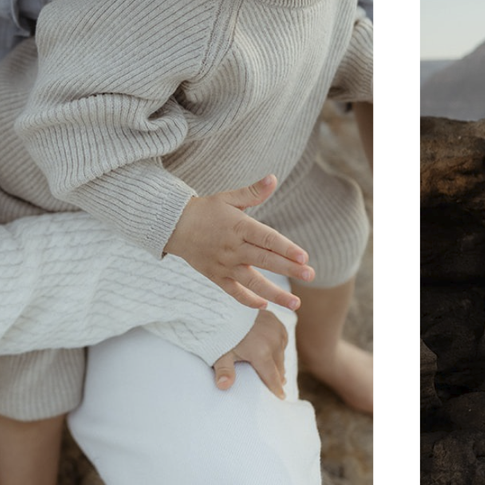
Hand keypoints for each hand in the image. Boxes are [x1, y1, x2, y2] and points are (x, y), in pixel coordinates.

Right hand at [165, 176, 312, 309]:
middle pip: (265, 260)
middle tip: (311, 275)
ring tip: (296, 304)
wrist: (174, 226)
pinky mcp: (216, 276)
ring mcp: (224, 265)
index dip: (286, 248)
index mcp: (238, 226)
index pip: (267, 239)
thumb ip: (253, 192)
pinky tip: (266, 306)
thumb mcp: (228, 197)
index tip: (304, 257)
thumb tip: (274, 178)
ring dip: (275, 294)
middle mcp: (233, 248)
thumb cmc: (206, 210)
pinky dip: (249, 300)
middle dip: (289, 269)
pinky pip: (234, 292)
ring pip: (252, 282)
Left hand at [211, 308, 289, 398]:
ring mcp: (277, 331)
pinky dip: (278, 347)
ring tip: (274, 370)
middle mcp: (273, 342)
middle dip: (277, 377)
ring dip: (278, 362)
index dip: (276, 389)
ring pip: (282, 354)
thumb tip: (223, 386)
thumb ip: (224, 371)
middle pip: (279, 367)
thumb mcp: (220, 353)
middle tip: (276, 385)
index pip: (273, 377)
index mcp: (261, 352)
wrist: (224, 306)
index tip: (281, 397)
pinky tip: (272, 350)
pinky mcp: (277, 322)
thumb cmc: (220, 332)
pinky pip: (282, 340)